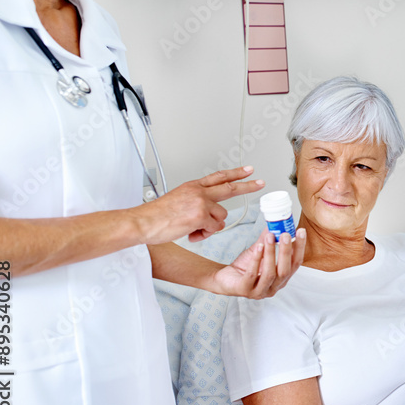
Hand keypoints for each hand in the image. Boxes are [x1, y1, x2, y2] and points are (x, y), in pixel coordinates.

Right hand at [133, 167, 264, 244]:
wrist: (143, 222)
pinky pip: (213, 228)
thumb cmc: (157, 216)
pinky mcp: (201, 215)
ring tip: (192, 228)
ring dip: (210, 226)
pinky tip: (190, 232)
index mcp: (193, 186)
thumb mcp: (178, 200)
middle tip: (261, 183)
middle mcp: (198, 192)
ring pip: (221, 217)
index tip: (248, 170)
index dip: (235, 173)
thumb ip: (196, 202)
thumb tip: (210, 215)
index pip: (218, 177)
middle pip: (229, 187)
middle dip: (247, 185)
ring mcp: (201, 202)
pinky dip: (204, 234)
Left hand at [210, 229, 306, 297]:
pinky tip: (258, 247)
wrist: (225, 279)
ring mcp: (259, 291)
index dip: (299, 247)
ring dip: (271, 253)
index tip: (300, 232)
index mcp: (281, 279)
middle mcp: (273, 287)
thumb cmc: (244, 268)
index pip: (295, 264)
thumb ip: (269, 240)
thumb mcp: (259, 252)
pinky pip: (252, 274)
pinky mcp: (245, 290)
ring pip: (270, 273)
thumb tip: (276, 223)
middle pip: (285, 271)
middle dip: (286, 251)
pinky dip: (256, 259)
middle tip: (285, 235)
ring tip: (270, 237)